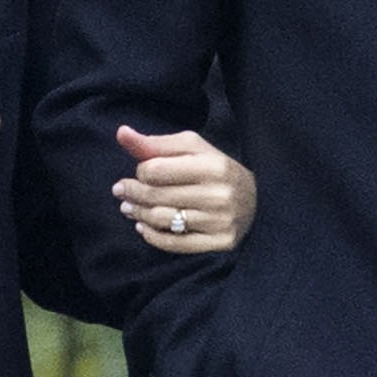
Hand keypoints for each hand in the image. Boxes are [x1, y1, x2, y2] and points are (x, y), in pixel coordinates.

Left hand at [115, 127, 252, 255]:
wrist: (256, 200)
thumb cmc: (215, 170)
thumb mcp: (191, 149)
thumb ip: (155, 144)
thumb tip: (121, 133)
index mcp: (212, 166)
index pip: (156, 170)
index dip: (140, 172)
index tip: (139, 173)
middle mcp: (218, 194)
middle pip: (156, 196)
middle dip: (132, 194)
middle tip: (121, 192)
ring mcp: (219, 221)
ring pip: (162, 220)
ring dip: (138, 214)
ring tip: (129, 208)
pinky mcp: (220, 242)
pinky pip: (174, 243)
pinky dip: (151, 236)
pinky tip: (143, 227)